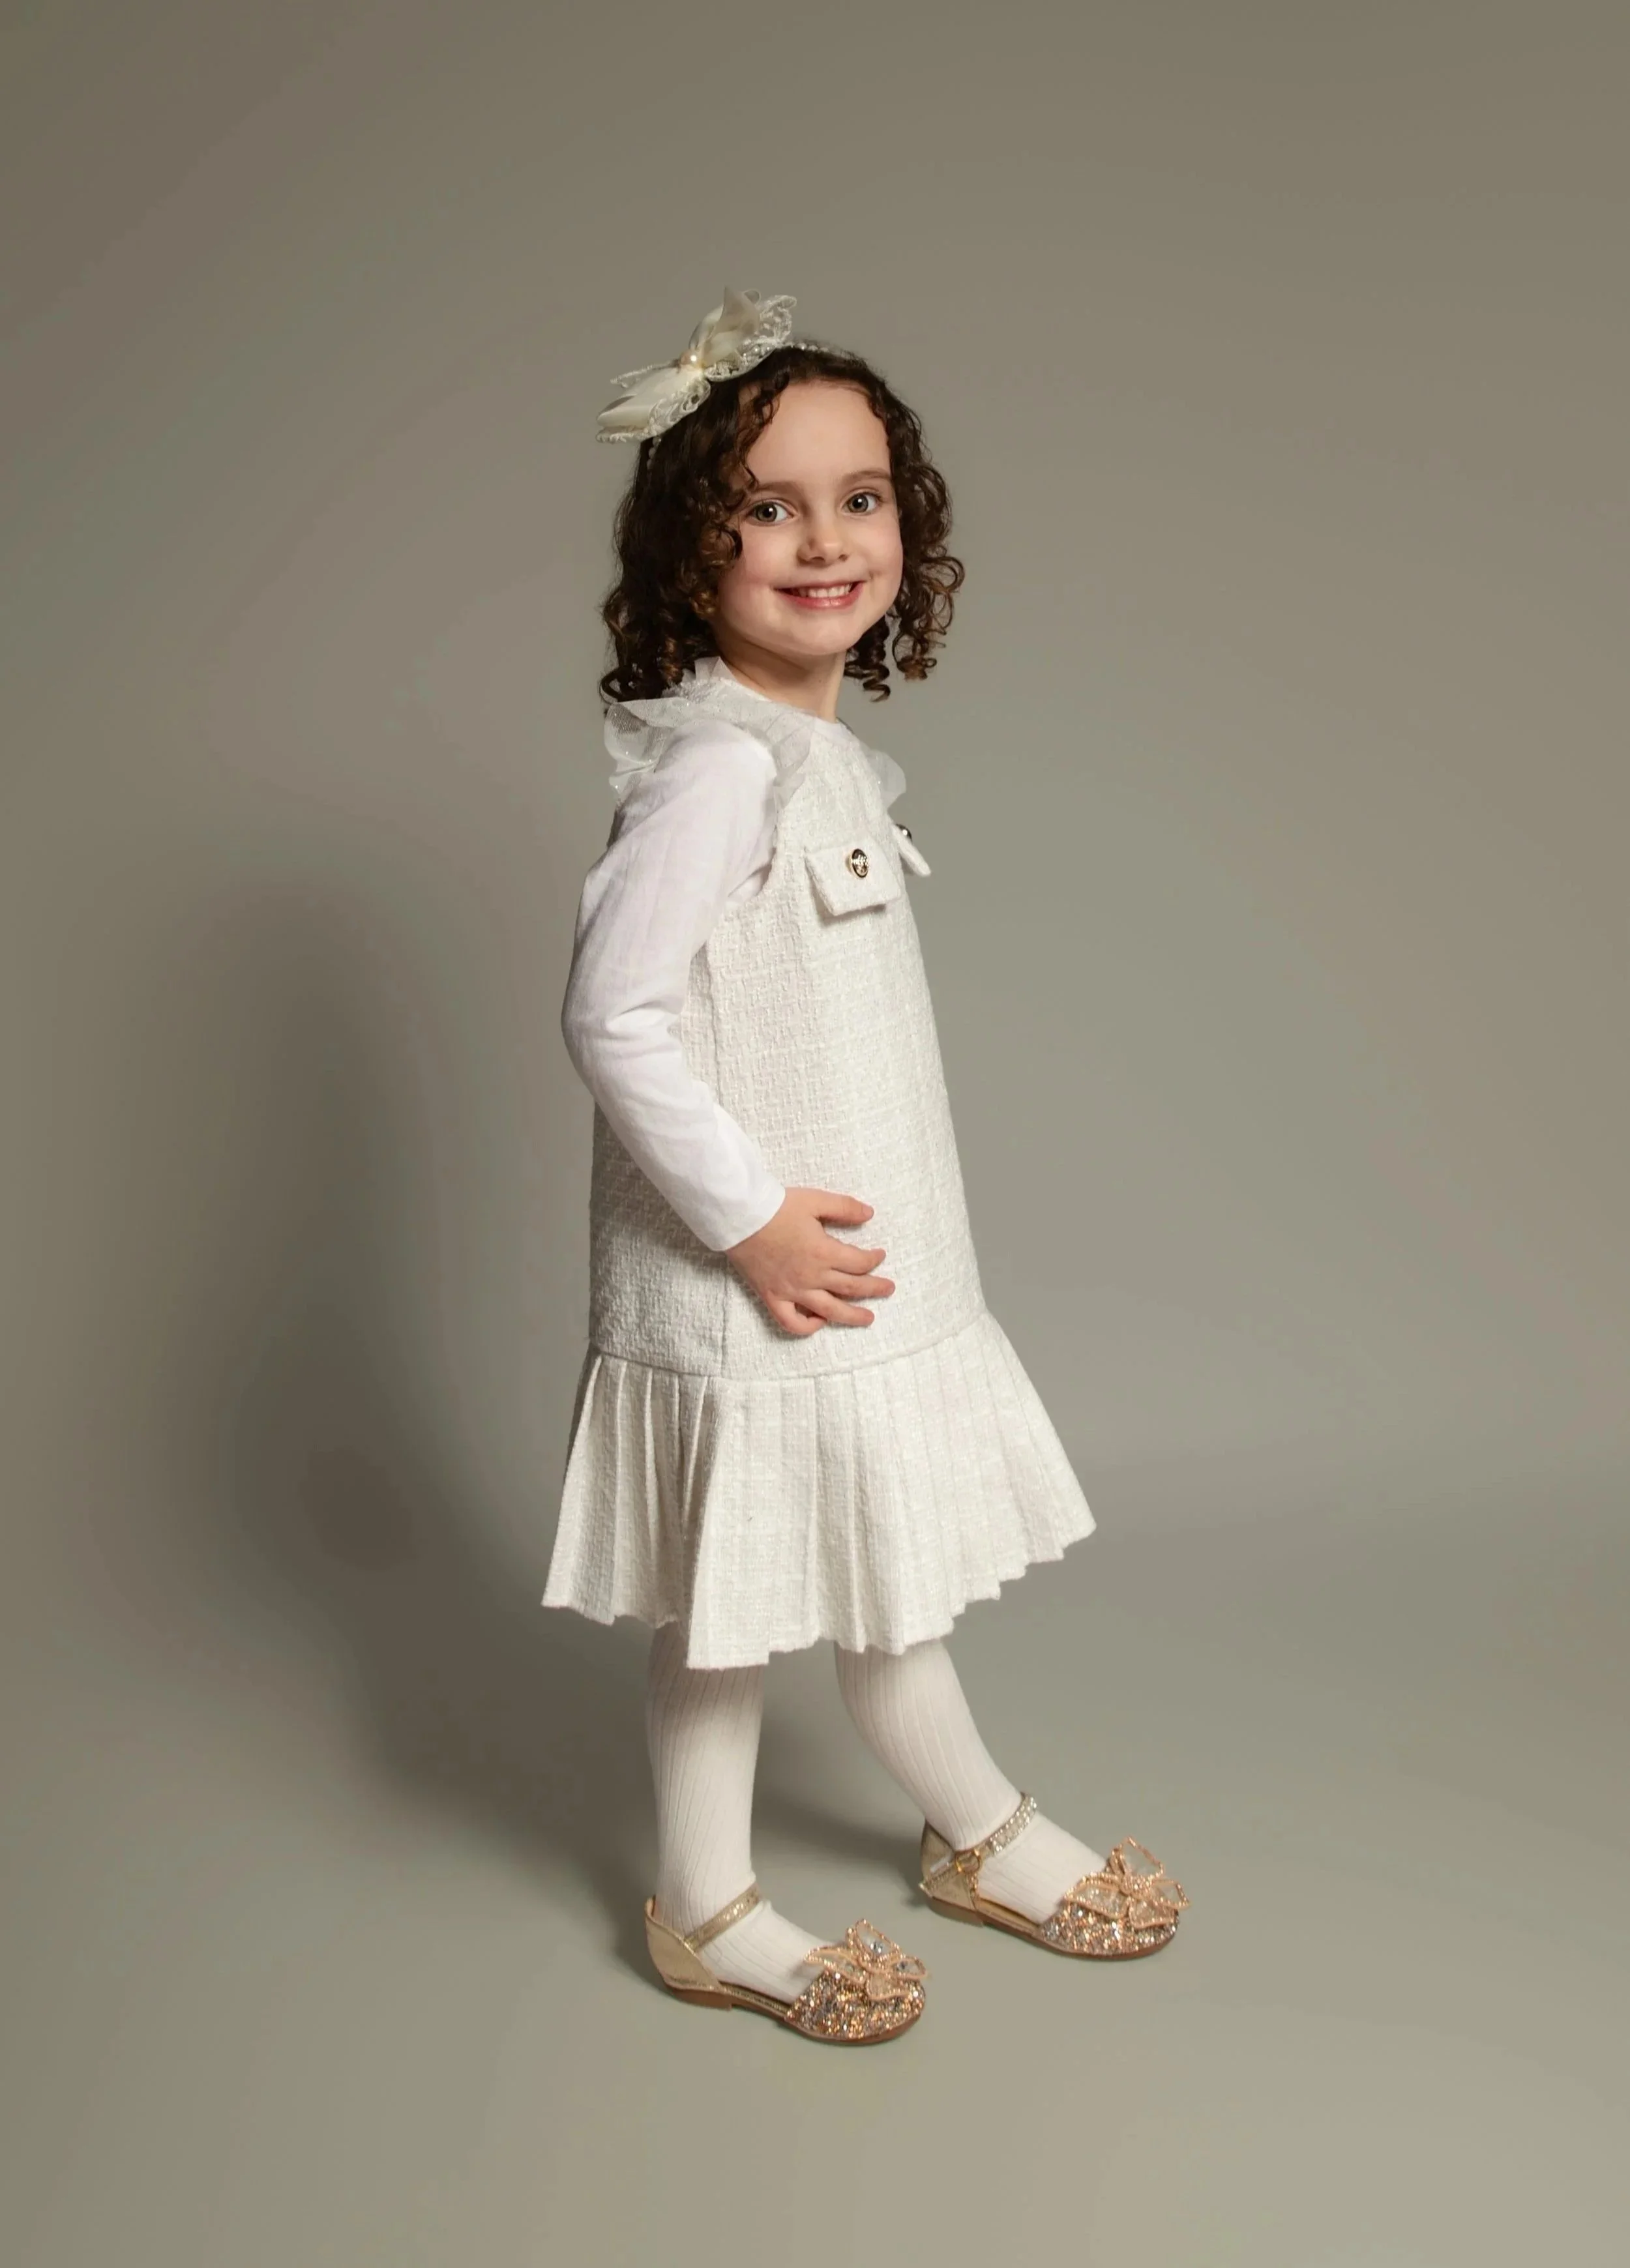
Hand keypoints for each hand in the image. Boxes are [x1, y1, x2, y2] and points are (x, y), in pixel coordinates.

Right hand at [724, 1188, 895, 1337]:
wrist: (740, 1217)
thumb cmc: (776, 1207)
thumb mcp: (815, 1200)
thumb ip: (844, 1208)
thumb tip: (869, 1214)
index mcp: (824, 1252)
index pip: (859, 1263)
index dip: (874, 1259)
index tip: (880, 1255)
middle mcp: (811, 1276)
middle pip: (851, 1289)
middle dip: (874, 1289)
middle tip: (888, 1289)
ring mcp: (792, 1290)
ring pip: (829, 1311)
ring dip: (852, 1316)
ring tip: (868, 1319)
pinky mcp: (772, 1297)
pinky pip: (791, 1322)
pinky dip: (807, 1327)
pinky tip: (819, 1322)